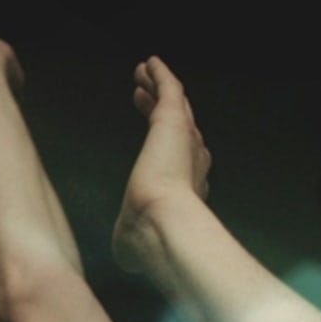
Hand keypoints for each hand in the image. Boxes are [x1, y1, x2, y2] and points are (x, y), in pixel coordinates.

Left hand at [116, 55, 211, 273]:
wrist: (160, 223)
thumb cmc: (148, 240)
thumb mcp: (137, 246)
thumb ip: (135, 246)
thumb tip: (128, 258)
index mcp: (186, 191)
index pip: (183, 163)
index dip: (170, 147)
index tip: (155, 137)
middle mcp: (192, 162)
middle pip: (179, 129)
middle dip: (165, 112)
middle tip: (147, 96)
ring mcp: (184, 138)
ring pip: (173, 106)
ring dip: (159, 89)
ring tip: (144, 74)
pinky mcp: (172, 120)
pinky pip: (169, 89)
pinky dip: (160, 75)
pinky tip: (149, 63)